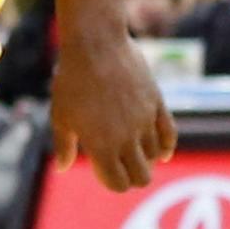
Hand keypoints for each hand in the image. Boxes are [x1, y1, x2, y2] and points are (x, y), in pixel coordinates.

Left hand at [52, 32, 177, 191]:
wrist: (95, 44)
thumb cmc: (71, 80)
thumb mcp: (60, 114)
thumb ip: (64, 145)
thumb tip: (63, 169)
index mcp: (101, 145)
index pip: (117, 183)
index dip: (111, 182)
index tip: (103, 171)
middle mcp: (127, 138)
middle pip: (141, 177)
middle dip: (131, 177)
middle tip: (121, 167)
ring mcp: (145, 122)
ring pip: (154, 157)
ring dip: (144, 159)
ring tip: (131, 151)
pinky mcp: (157, 105)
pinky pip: (169, 135)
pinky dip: (166, 148)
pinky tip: (161, 153)